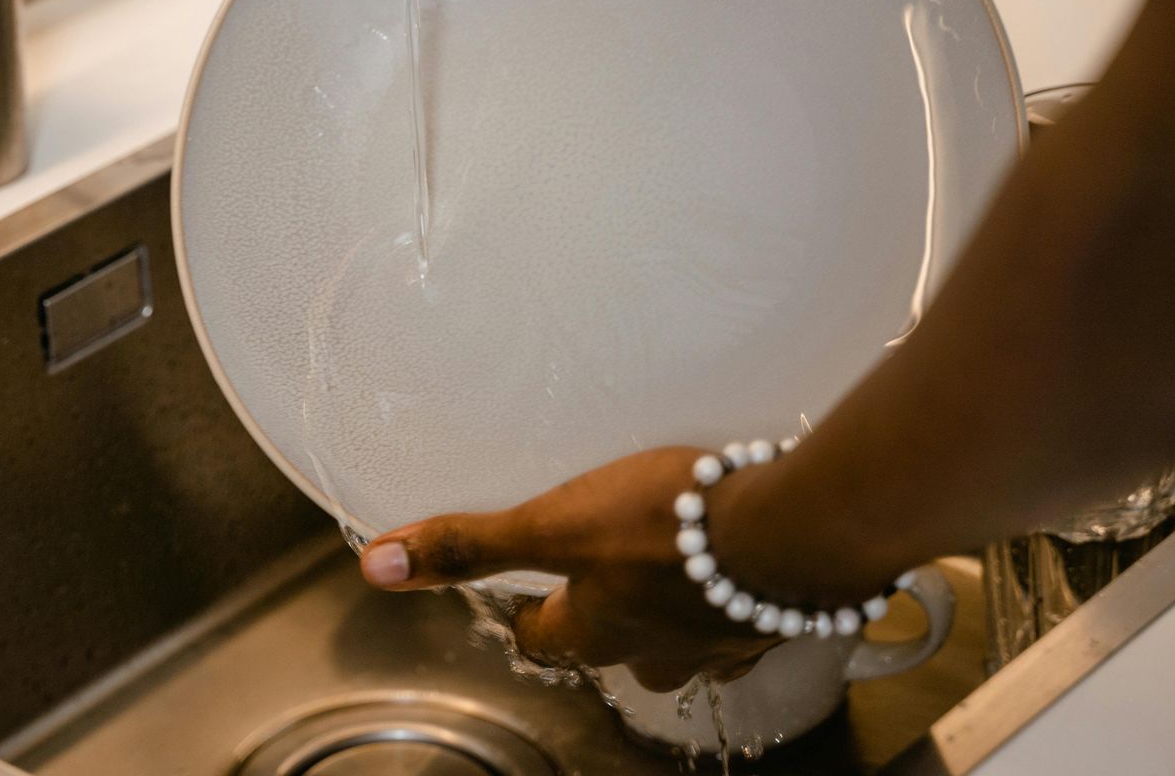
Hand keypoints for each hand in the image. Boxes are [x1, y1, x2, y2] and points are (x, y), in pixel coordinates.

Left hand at [358, 447, 780, 690]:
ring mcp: (721, 639)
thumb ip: (471, 544)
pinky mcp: (774, 613)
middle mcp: (657, 651)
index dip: (526, 614)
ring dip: (668, 606)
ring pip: (680, 636)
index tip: (521, 589)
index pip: (543, 640)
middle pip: (615, 647)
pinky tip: (739, 559)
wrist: (795, 527)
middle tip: (596, 566)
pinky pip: (740, 612)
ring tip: (668, 561)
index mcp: (598, 634)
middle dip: (600, 614)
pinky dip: (731, 590)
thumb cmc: (671, 525)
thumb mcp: (554, 523)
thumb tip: (378, 566)